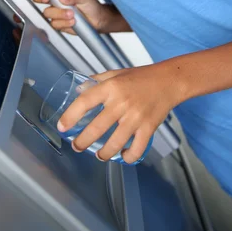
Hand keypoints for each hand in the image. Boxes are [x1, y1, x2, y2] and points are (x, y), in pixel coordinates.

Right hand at [27, 0, 107, 34]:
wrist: (98, 21)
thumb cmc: (92, 5)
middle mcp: (55, 0)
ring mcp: (56, 12)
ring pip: (47, 13)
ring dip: (59, 13)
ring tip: (72, 14)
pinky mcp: (58, 23)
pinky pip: (54, 24)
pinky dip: (64, 23)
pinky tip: (73, 22)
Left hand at [57, 63, 179, 163]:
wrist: (169, 81)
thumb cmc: (141, 77)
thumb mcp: (116, 73)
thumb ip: (97, 81)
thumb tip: (79, 90)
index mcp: (111, 87)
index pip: (85, 101)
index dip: (70, 115)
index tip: (62, 127)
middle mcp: (122, 103)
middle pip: (96, 128)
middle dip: (82, 142)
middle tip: (77, 147)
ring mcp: (136, 117)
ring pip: (115, 143)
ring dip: (104, 153)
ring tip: (99, 155)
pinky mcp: (149, 128)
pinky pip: (137, 149)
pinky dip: (128, 157)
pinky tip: (123, 155)